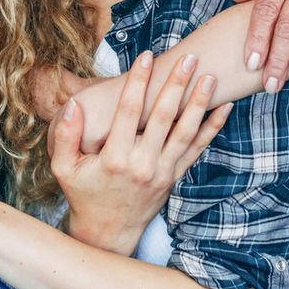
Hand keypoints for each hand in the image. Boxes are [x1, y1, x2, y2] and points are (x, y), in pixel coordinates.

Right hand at [50, 50, 232, 255]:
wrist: (109, 232)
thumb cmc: (83, 195)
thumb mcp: (64, 168)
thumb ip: (67, 136)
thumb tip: (75, 105)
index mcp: (115, 158)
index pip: (128, 112)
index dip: (138, 82)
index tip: (146, 57)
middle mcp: (142, 164)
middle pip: (163, 117)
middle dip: (176, 85)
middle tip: (187, 58)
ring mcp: (162, 172)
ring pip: (185, 132)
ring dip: (199, 104)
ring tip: (209, 77)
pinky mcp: (174, 177)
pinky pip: (196, 150)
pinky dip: (212, 129)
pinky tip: (224, 108)